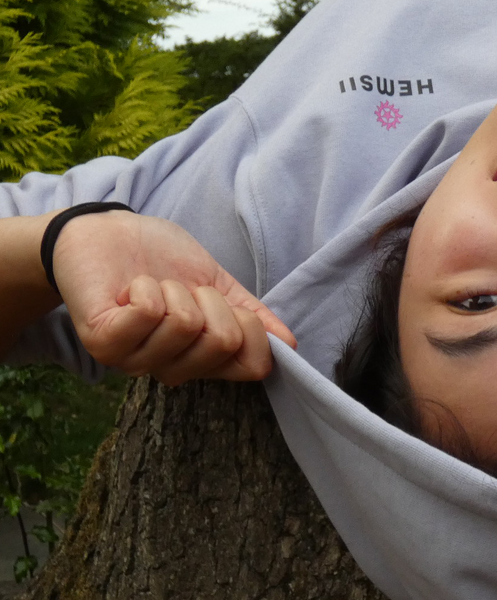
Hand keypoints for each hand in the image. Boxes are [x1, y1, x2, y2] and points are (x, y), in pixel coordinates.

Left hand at [51, 209, 296, 384]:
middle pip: (223, 343)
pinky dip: (147, 287)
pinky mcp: (104, 342)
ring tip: (154, 287)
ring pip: (186, 326)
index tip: (227, 303)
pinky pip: (150, 312)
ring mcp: (135, 360)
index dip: (253, 328)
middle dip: (211, 300)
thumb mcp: (218, 283)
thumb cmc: (161, 258)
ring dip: (175, 290)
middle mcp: (170, 367)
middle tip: (185, 290)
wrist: (106, 232)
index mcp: (201, 359)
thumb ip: (252, 315)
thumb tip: (288, 344)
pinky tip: (130, 289)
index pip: (253, 366)